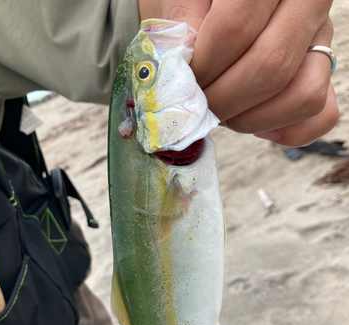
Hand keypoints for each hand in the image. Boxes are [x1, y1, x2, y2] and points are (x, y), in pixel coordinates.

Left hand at [139, 0, 338, 146]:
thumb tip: (184, 79)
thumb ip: (180, 29)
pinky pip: (323, 115)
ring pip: (304, 95)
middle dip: (224, 101)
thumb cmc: (198, 3)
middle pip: (271, 67)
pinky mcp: (324, 74)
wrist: (224, 7)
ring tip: (225, 112)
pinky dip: (286, 132)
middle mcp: (306, 5)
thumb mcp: (182, 0)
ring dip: (253, 120)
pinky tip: (255, 123)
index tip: (183, 84)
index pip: (235, 29)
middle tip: (200, 106)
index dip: (203, 68)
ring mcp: (320, 41)